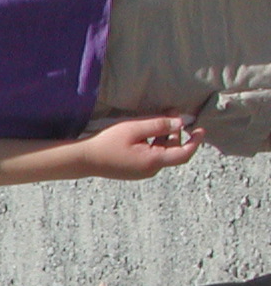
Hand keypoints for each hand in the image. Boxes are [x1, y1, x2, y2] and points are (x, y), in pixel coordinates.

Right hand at [76, 115, 202, 178]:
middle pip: (172, 151)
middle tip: (172, 112)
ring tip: (159, 119)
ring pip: (162, 153)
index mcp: (154, 161)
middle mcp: (151, 170)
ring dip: (164, 137)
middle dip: (175, 132)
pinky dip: (154, 144)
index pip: (184, 153)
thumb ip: (159, 125)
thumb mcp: (134, 129)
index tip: (201, 129)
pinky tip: (145, 133)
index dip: (195, 141)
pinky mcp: (134, 171)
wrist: (83, 160)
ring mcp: (142, 172)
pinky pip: (151, 157)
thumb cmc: (107, 143)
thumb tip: (180, 123)